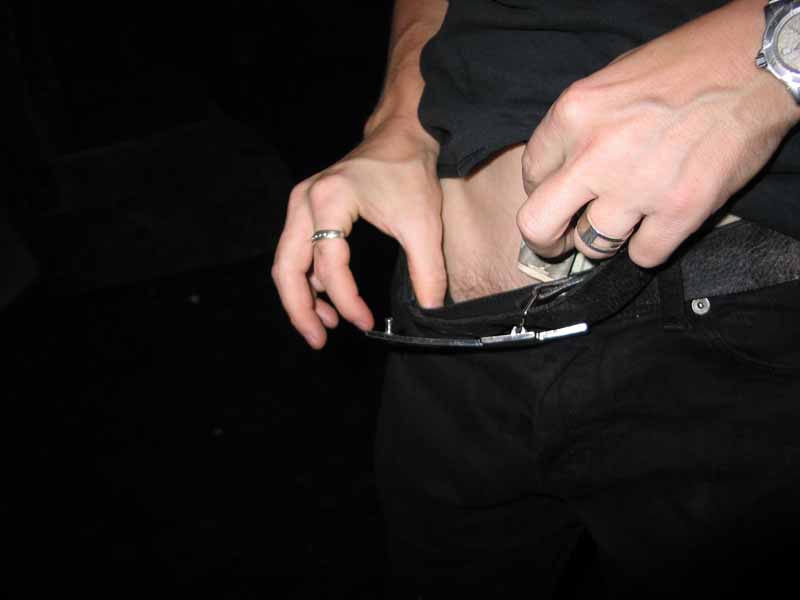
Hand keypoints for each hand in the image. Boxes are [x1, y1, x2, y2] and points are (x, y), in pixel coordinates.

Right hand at [272, 116, 446, 348]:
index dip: (347, 301)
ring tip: (325, 326)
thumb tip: (430, 310)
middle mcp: (305, 201)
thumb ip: (428, 270)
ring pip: (285, 262)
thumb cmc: (409, 171)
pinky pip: (294, 253)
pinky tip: (327, 302)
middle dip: (300, 310)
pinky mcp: (305, 210)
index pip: (330, 265)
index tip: (366, 323)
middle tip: (319, 340)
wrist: (401, 135)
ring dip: (300, 298)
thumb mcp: (424, 223)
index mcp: (330, 200)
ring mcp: (300, 204)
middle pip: (286, 267)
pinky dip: (306, 281)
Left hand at [517, 0, 799, 267]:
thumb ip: (580, 129)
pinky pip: (643, 257)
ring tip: (631, 216)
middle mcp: (596, 154)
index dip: (544, 190)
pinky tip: (662, 222)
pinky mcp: (679, 210)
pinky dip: (649, 246)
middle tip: (564, 238)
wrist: (757, 63)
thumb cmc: (686, 66)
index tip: (563, 193)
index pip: (530, 174)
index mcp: (573, 114)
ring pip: (592, 248)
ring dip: (607, 239)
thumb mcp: (612, 81)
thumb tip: (562, 172)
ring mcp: (637, 186)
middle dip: (548, 239)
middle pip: (537, 226)